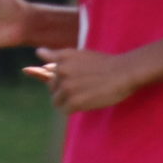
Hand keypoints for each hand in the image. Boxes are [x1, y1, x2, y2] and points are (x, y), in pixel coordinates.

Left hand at [26, 46, 146, 112]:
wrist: (124, 72)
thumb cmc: (105, 64)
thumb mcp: (79, 53)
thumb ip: (58, 56)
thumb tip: (38, 52)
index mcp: (62, 58)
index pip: (45, 72)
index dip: (57, 78)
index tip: (68, 79)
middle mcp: (61, 70)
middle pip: (52, 88)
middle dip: (63, 90)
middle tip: (83, 87)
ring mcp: (67, 86)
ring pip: (56, 101)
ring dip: (68, 101)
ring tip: (85, 96)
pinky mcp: (74, 101)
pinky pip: (64, 110)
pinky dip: (73, 109)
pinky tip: (86, 102)